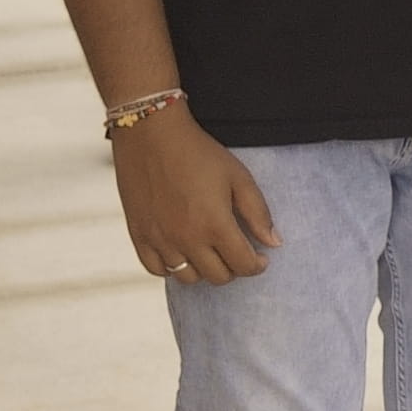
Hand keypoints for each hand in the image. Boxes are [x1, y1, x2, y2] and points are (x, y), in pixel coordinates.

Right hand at [111, 105, 277, 284]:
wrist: (151, 133)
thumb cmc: (199, 152)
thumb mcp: (238, 177)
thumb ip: (258, 213)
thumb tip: (274, 243)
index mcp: (215, 225)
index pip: (244, 266)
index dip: (257, 265)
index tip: (260, 258)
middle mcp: (187, 238)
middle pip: (218, 276)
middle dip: (233, 268)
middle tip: (235, 251)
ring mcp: (160, 239)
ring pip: (187, 277)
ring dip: (203, 269)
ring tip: (209, 251)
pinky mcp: (138, 234)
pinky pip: (156, 269)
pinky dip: (171, 267)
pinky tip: (181, 252)